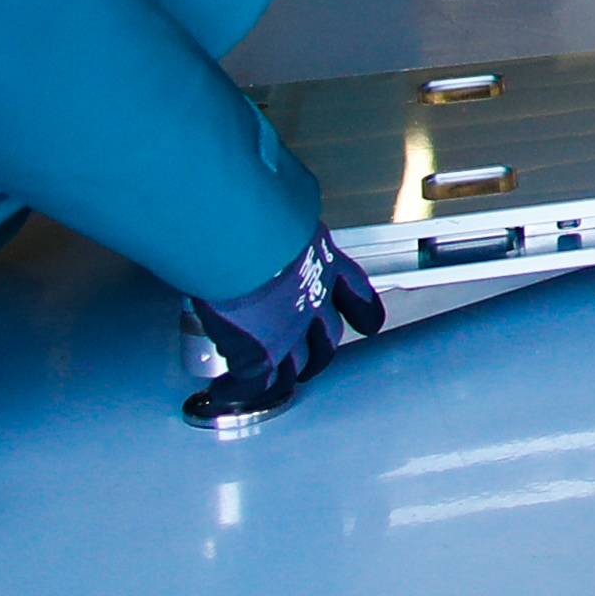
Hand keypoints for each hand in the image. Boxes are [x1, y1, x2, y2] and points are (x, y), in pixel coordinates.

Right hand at [182, 230, 382, 432]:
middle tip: (309, 362)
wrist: (239, 234)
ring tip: (270, 384)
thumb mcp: (280, 212)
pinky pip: (254, 383)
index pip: (354, 291)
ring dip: (283, 378)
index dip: (362, 311)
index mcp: (323, 260)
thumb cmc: (252, 214)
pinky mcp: (262, 352)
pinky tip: (226, 392)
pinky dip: (239, 392)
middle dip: (319, 354)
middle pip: (328, 337)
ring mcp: (291, 329)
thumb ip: (281, 221)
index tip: (368, 324)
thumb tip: (268, 203)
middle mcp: (314, 298)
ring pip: (295, 366)